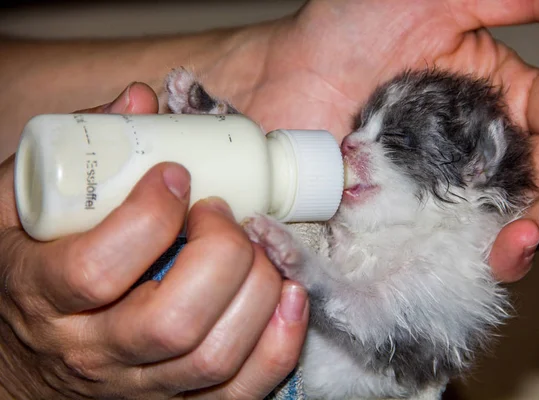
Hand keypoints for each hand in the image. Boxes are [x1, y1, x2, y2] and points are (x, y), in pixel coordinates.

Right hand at [0, 84, 307, 398]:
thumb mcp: (25, 201)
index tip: (177, 175)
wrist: (22, 351)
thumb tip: (142, 101)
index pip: (100, 269)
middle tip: (222, 213)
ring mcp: (139, 384)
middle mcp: (93, 352)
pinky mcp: (177, 399)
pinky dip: (279, 343)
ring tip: (256, 246)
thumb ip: (76, 149)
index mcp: (43, 294)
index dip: (151, 216)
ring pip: (214, 357)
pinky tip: (288, 294)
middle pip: (174, 321)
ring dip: (257, 291)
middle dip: (220, 254)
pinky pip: (240, 391)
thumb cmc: (28, 265)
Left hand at [198, 0, 538, 281]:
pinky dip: (499, 254)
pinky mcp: (414, 225)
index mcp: (496, 94)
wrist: (281, 79)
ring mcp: (448, 192)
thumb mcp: (435, 0)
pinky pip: (466, 249)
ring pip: (522, 218)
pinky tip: (514, 245)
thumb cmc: (345, 32)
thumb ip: (510, 1)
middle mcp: (479, 149)